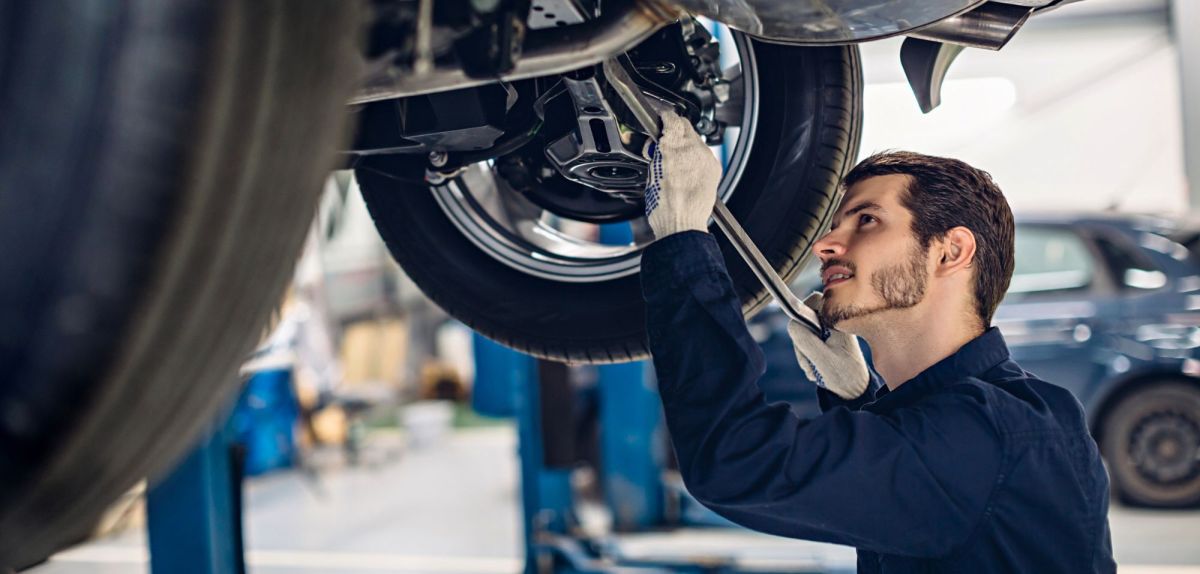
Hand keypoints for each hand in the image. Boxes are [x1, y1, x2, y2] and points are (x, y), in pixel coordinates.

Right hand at [643, 111, 722, 237]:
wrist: (682, 224)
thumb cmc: (664, 207)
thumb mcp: (651, 173)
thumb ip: (657, 153)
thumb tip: (658, 145)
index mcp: (673, 148)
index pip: (672, 118)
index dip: (664, 117)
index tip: (661, 119)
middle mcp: (693, 149)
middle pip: (686, 126)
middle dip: (674, 130)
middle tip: (664, 141)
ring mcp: (706, 158)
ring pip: (695, 139)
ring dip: (685, 144)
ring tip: (674, 160)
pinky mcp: (714, 168)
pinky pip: (704, 154)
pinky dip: (695, 156)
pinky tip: (686, 169)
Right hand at [786, 292, 869, 399]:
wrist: (854, 390)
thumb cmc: (843, 374)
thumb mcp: (821, 357)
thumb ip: (804, 338)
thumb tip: (792, 323)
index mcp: (837, 321)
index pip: (812, 301)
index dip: (802, 315)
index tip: (803, 335)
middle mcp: (833, 322)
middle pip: (803, 320)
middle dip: (802, 342)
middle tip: (811, 360)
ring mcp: (829, 332)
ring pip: (803, 334)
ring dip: (804, 353)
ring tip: (815, 368)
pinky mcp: (826, 341)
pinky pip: (807, 343)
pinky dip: (807, 356)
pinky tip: (817, 367)